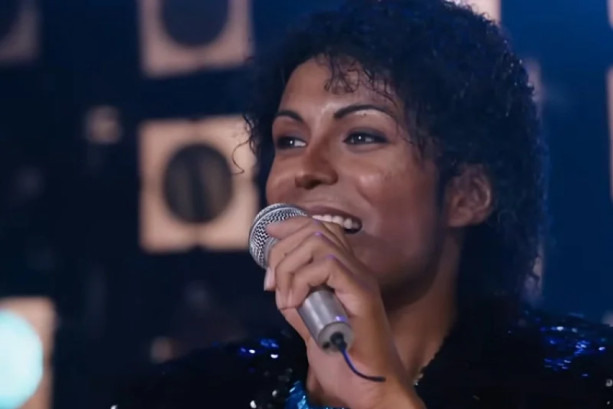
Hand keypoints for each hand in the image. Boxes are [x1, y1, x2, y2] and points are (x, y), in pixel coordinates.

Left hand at [265, 216, 424, 408]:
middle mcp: (356, 269)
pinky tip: (295, 303)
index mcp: (346, 273)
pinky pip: (327, 265)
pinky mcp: (361, 292)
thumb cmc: (343, 360)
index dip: (292, 225)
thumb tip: (276, 286)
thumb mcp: (309, 325)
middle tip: (271, 283)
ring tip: (284, 297)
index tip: (269, 234)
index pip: (321, 228)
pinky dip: (301, 280)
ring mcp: (361, 278)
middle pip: (315, 229)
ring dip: (290, 266)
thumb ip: (297, 302)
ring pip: (319, 242)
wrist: (368, 387)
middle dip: (282, 249)